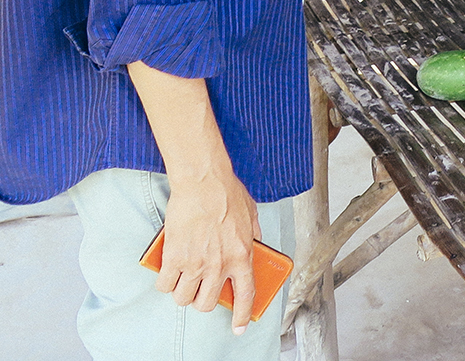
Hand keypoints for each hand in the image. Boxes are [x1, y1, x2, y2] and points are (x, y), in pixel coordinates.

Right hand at [157, 163, 260, 331]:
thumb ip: (254, 237)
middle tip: (200, 287)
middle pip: (206, 304)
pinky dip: (165, 282)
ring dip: (182, 291)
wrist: (204, 182)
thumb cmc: (228, 193)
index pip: (245, 294)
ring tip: (183, 277)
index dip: (241, 315)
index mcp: (242, 255)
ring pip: (183, 298)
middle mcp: (219, 265)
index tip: (238, 327)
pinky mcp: (174, 258)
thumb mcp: (252, 216)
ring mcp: (195, 263)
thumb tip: (255, 248)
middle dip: (202, 300)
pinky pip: (164, 285)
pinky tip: (169, 269)